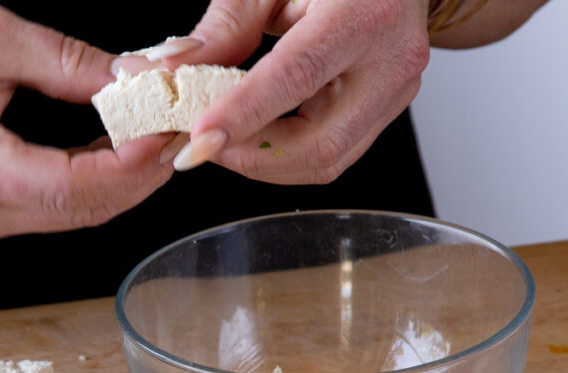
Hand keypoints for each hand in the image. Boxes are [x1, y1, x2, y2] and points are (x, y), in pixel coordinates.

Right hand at [0, 0, 182, 241]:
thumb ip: (71, 65)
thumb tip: (140, 81)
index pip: (81, 186)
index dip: (139, 160)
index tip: (174, 122)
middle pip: (85, 211)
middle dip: (141, 173)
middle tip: (178, 126)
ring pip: (72, 217)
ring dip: (120, 181)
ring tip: (152, 133)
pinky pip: (49, 211)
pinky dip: (88, 184)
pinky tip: (111, 150)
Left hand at [165, 0, 431, 183]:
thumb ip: (225, 24)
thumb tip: (173, 68)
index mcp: (364, 12)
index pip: (298, 75)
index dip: (244, 114)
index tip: (200, 140)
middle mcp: (390, 59)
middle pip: (318, 140)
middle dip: (251, 155)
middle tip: (202, 146)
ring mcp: (394, 91)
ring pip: (327, 160)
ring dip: (265, 162)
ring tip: (224, 141)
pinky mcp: (387, 110)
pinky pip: (334, 153)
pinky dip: (286, 156)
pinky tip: (256, 136)